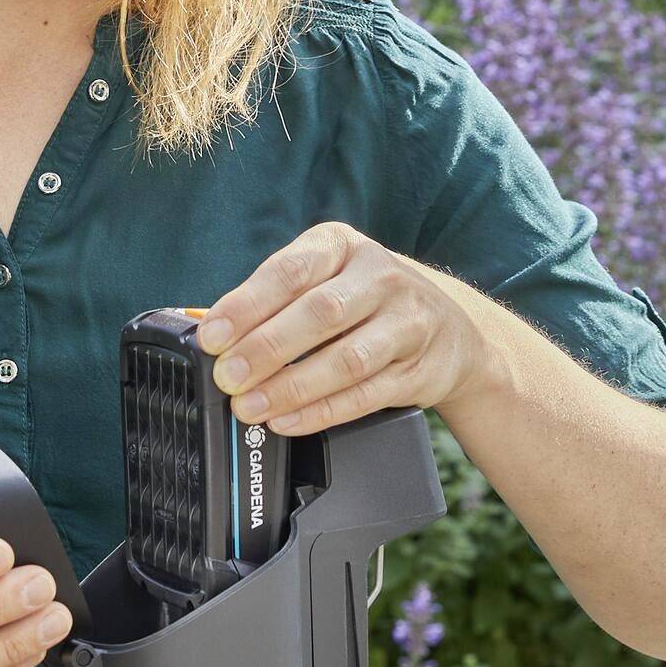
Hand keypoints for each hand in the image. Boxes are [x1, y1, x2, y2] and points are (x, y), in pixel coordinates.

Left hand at [194, 222, 509, 438]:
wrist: (453, 327)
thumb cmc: (365, 298)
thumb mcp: (326, 275)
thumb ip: (274, 298)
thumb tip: (214, 331)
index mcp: (343, 246)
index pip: (291, 271)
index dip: (247, 304)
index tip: (212, 336)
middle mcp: (380, 278)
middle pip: (320, 314)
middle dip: (266, 349)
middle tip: (228, 377)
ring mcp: (406, 323)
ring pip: (346, 359)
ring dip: (291, 388)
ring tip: (250, 407)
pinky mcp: (419, 370)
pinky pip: (365, 395)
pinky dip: (322, 412)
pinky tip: (288, 421)